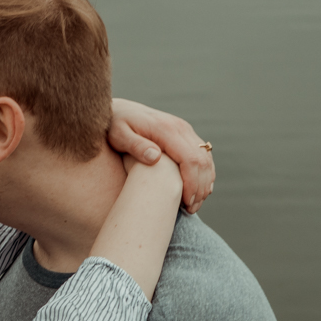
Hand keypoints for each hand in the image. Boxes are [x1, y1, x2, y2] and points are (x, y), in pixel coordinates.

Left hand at [108, 98, 214, 213]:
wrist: (119, 110)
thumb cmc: (114, 126)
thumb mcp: (118, 135)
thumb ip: (136, 146)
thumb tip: (155, 158)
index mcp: (166, 129)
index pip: (189, 159)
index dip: (191, 183)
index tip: (186, 203)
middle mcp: (180, 127)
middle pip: (201, 160)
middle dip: (200, 187)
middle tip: (191, 210)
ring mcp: (184, 130)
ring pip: (206, 158)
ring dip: (204, 182)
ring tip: (194, 204)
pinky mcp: (185, 134)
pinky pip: (203, 154)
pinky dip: (204, 173)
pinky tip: (197, 191)